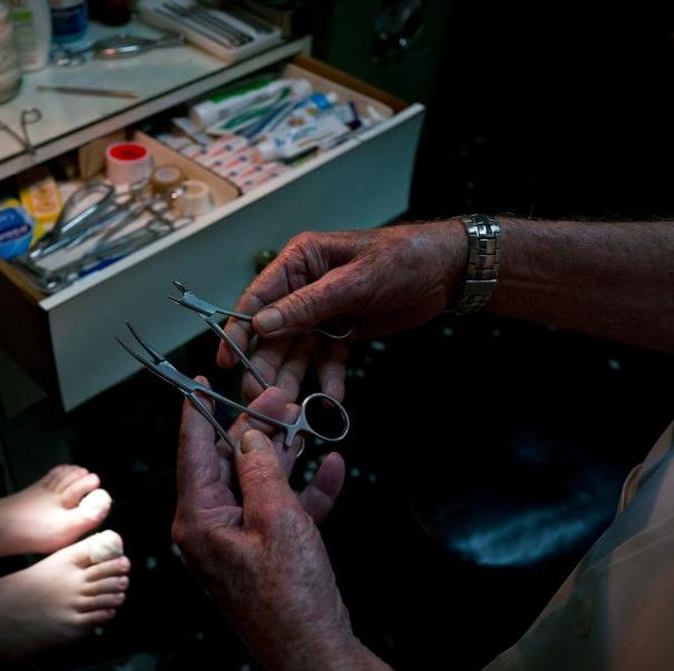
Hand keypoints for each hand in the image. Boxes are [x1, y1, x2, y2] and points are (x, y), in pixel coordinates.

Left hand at [173, 382, 353, 670]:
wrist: (315, 652)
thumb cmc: (290, 592)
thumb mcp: (277, 518)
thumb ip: (261, 470)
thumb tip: (247, 434)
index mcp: (198, 519)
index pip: (193, 451)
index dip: (197, 412)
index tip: (200, 382)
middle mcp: (210, 528)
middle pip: (226, 462)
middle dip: (254, 428)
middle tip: (280, 398)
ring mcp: (237, 541)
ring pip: (257, 483)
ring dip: (283, 454)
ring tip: (304, 421)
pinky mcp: (264, 552)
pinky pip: (280, 511)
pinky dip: (305, 490)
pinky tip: (331, 467)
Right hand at [219, 223, 466, 400]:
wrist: (448, 270)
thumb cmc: (401, 260)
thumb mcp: (354, 281)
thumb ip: (307, 305)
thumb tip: (262, 324)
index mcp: (300, 262)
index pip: (259, 298)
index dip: (239, 329)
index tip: (225, 359)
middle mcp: (304, 287)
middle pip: (275, 331)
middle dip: (267, 364)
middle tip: (258, 396)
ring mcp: (323, 311)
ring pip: (299, 350)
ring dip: (294, 377)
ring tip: (290, 407)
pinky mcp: (343, 331)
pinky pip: (327, 358)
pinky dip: (328, 377)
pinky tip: (331, 397)